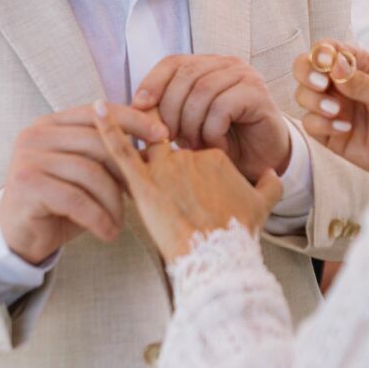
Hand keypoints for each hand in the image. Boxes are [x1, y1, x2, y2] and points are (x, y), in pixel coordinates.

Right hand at [0, 102, 169, 263]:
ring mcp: (27, 158)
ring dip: (113, 202)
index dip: (132, 120)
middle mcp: (35, 134)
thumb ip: (110, 153)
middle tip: (142, 195)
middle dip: (125, 170)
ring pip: (89, 172)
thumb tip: (158, 137)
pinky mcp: (26, 185)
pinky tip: (108, 233)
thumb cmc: (60, 203)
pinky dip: (98, 218)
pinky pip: (75, 199)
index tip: (163, 134)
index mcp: (51, 123)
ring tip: (119, 222)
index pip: (97, 112)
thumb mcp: (87, 173)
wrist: (20, 236)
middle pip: (96, 142)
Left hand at [93, 104, 282, 263]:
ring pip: (148, 146)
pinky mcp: (143, 183)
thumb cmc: (237, 235)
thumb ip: (269, 184)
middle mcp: (191, 156)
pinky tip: (97, 110)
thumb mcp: (263, 206)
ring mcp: (166, 168)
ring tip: (139, 157)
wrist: (217, 258)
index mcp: (216, 157)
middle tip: (166, 183)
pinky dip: (107, 128)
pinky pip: (122, 149)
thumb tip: (271, 173)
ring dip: (139, 144)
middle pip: (170, 147)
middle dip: (166, 160)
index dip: (190, 166)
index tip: (192, 186)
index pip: (196, 148)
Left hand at [132, 55, 291, 182]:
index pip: (172, 62)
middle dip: (170, 110)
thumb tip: (133, 108)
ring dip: (192, 124)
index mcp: (207, 65)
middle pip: (185, 76)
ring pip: (203, 91)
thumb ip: (165, 112)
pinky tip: (216, 145)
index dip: (152, 82)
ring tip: (194, 146)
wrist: (260, 162)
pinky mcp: (258, 94)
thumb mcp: (186, 124)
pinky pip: (222, 107)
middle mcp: (227, 64)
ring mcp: (246, 76)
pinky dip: (212, 131)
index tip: (138, 108)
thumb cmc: (221, 142)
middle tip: (170, 139)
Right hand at [293, 42, 368, 176]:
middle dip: (306, 72)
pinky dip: (321, 124)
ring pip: (303, 95)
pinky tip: (345, 128)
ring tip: (335, 110)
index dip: (320, 52)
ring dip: (313, 100)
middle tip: (321, 84)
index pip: (328, 49)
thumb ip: (362, 81)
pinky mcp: (329, 133)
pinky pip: (310, 124)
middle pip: (305, 68)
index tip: (326, 62)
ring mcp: (333, 108)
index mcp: (358, 65)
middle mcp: (341, 84)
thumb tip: (334, 65)